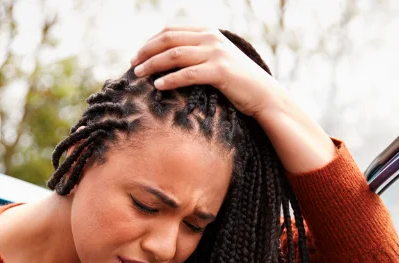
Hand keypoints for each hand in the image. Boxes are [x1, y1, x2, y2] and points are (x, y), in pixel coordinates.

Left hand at [130, 26, 284, 118]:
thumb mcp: (218, 59)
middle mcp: (211, 38)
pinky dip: (169, 79)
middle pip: (168, 40)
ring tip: (139, 75)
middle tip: (133, 65)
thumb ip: (198, 53)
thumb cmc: (239, 82)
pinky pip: (187, 74)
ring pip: (174, 55)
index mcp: (208, 32)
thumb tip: (168, 60)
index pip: (170, 31)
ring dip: (152, 64)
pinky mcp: (220, 71)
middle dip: (146, 52)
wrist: (265, 95)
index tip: (138, 55)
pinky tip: (158, 86)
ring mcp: (216, 53)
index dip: (150, 42)